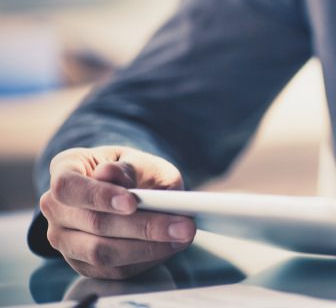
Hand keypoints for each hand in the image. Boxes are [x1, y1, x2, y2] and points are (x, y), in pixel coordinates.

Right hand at [39, 146, 195, 278]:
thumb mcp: (139, 160)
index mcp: (65, 170)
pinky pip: (113, 270)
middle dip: (142, 226)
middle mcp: (56, 207)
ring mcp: (65, 238)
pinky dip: (145, 259)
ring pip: (102, 252)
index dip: (98, 196)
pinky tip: (170, 246)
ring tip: (183, 235)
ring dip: (147, 247)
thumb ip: (128, 168)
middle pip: (92, 223)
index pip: (69, 187)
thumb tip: (108, 174)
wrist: (134, 189)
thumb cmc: (134, 171)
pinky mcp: (83, 263)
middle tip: (183, 225)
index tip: (132, 202)